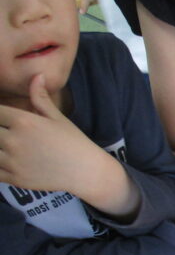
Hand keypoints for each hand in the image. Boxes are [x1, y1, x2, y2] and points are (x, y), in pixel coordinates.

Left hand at [0, 75, 106, 193]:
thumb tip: (37, 75)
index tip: (3, 118)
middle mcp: (14, 140)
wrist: (87, 171)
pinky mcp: (15, 179)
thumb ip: (40, 98)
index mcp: (24, 122)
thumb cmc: (74, 142)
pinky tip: (5, 160)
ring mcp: (13, 161)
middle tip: (3, 132)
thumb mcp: (58, 118)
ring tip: (4, 146)